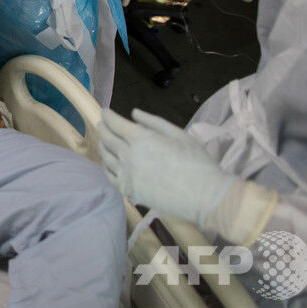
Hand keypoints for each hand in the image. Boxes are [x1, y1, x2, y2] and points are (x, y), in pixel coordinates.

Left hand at [99, 108, 278, 243]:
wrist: (205, 195)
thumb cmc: (196, 161)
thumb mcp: (178, 134)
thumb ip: (153, 122)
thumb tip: (134, 113)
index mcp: (141, 139)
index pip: (116, 124)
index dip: (108, 116)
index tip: (105, 112)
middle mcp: (129, 155)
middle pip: (108, 139)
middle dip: (103, 129)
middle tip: (101, 124)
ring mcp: (127, 175)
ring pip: (106, 157)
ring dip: (103, 147)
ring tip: (104, 142)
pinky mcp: (129, 190)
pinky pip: (111, 176)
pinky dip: (107, 167)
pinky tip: (109, 163)